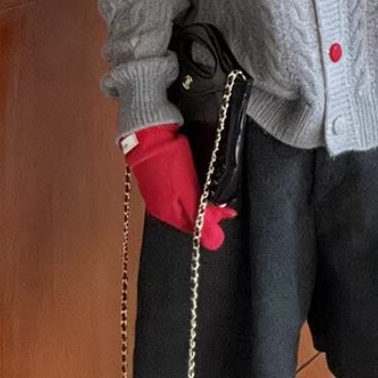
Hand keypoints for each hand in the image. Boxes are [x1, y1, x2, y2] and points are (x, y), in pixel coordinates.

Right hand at [123, 123, 237, 249]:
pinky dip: (191, 191)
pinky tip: (196, 182)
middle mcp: (162, 208)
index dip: (213, 221)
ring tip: (212, 190)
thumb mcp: (188, 191)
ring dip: (201, 201)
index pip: (195, 228)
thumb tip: (214, 242)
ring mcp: (159, 194)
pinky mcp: (160, 181)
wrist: (149, 135)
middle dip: (208, 211)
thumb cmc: (168, 162)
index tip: (228, 211)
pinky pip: (179, 193)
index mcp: (167, 214)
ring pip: (186, 205)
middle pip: (191, 218)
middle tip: (223, 201)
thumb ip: (201, 216)